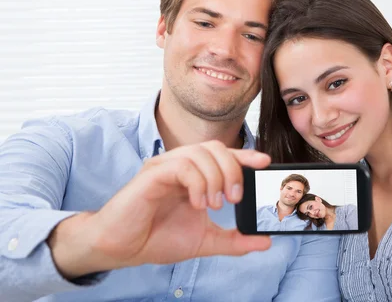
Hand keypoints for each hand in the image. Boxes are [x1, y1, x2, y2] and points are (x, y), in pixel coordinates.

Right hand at [48, 141, 270, 277]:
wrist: (122, 249)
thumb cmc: (156, 238)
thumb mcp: (205, 241)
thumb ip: (234, 240)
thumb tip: (264, 241)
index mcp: (194, 175)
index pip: (224, 155)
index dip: (245, 155)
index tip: (265, 163)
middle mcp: (180, 165)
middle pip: (216, 148)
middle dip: (233, 170)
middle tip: (235, 197)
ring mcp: (165, 166)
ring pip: (200, 152)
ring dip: (215, 178)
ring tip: (214, 204)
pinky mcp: (152, 173)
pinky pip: (182, 165)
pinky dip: (197, 182)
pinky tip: (196, 203)